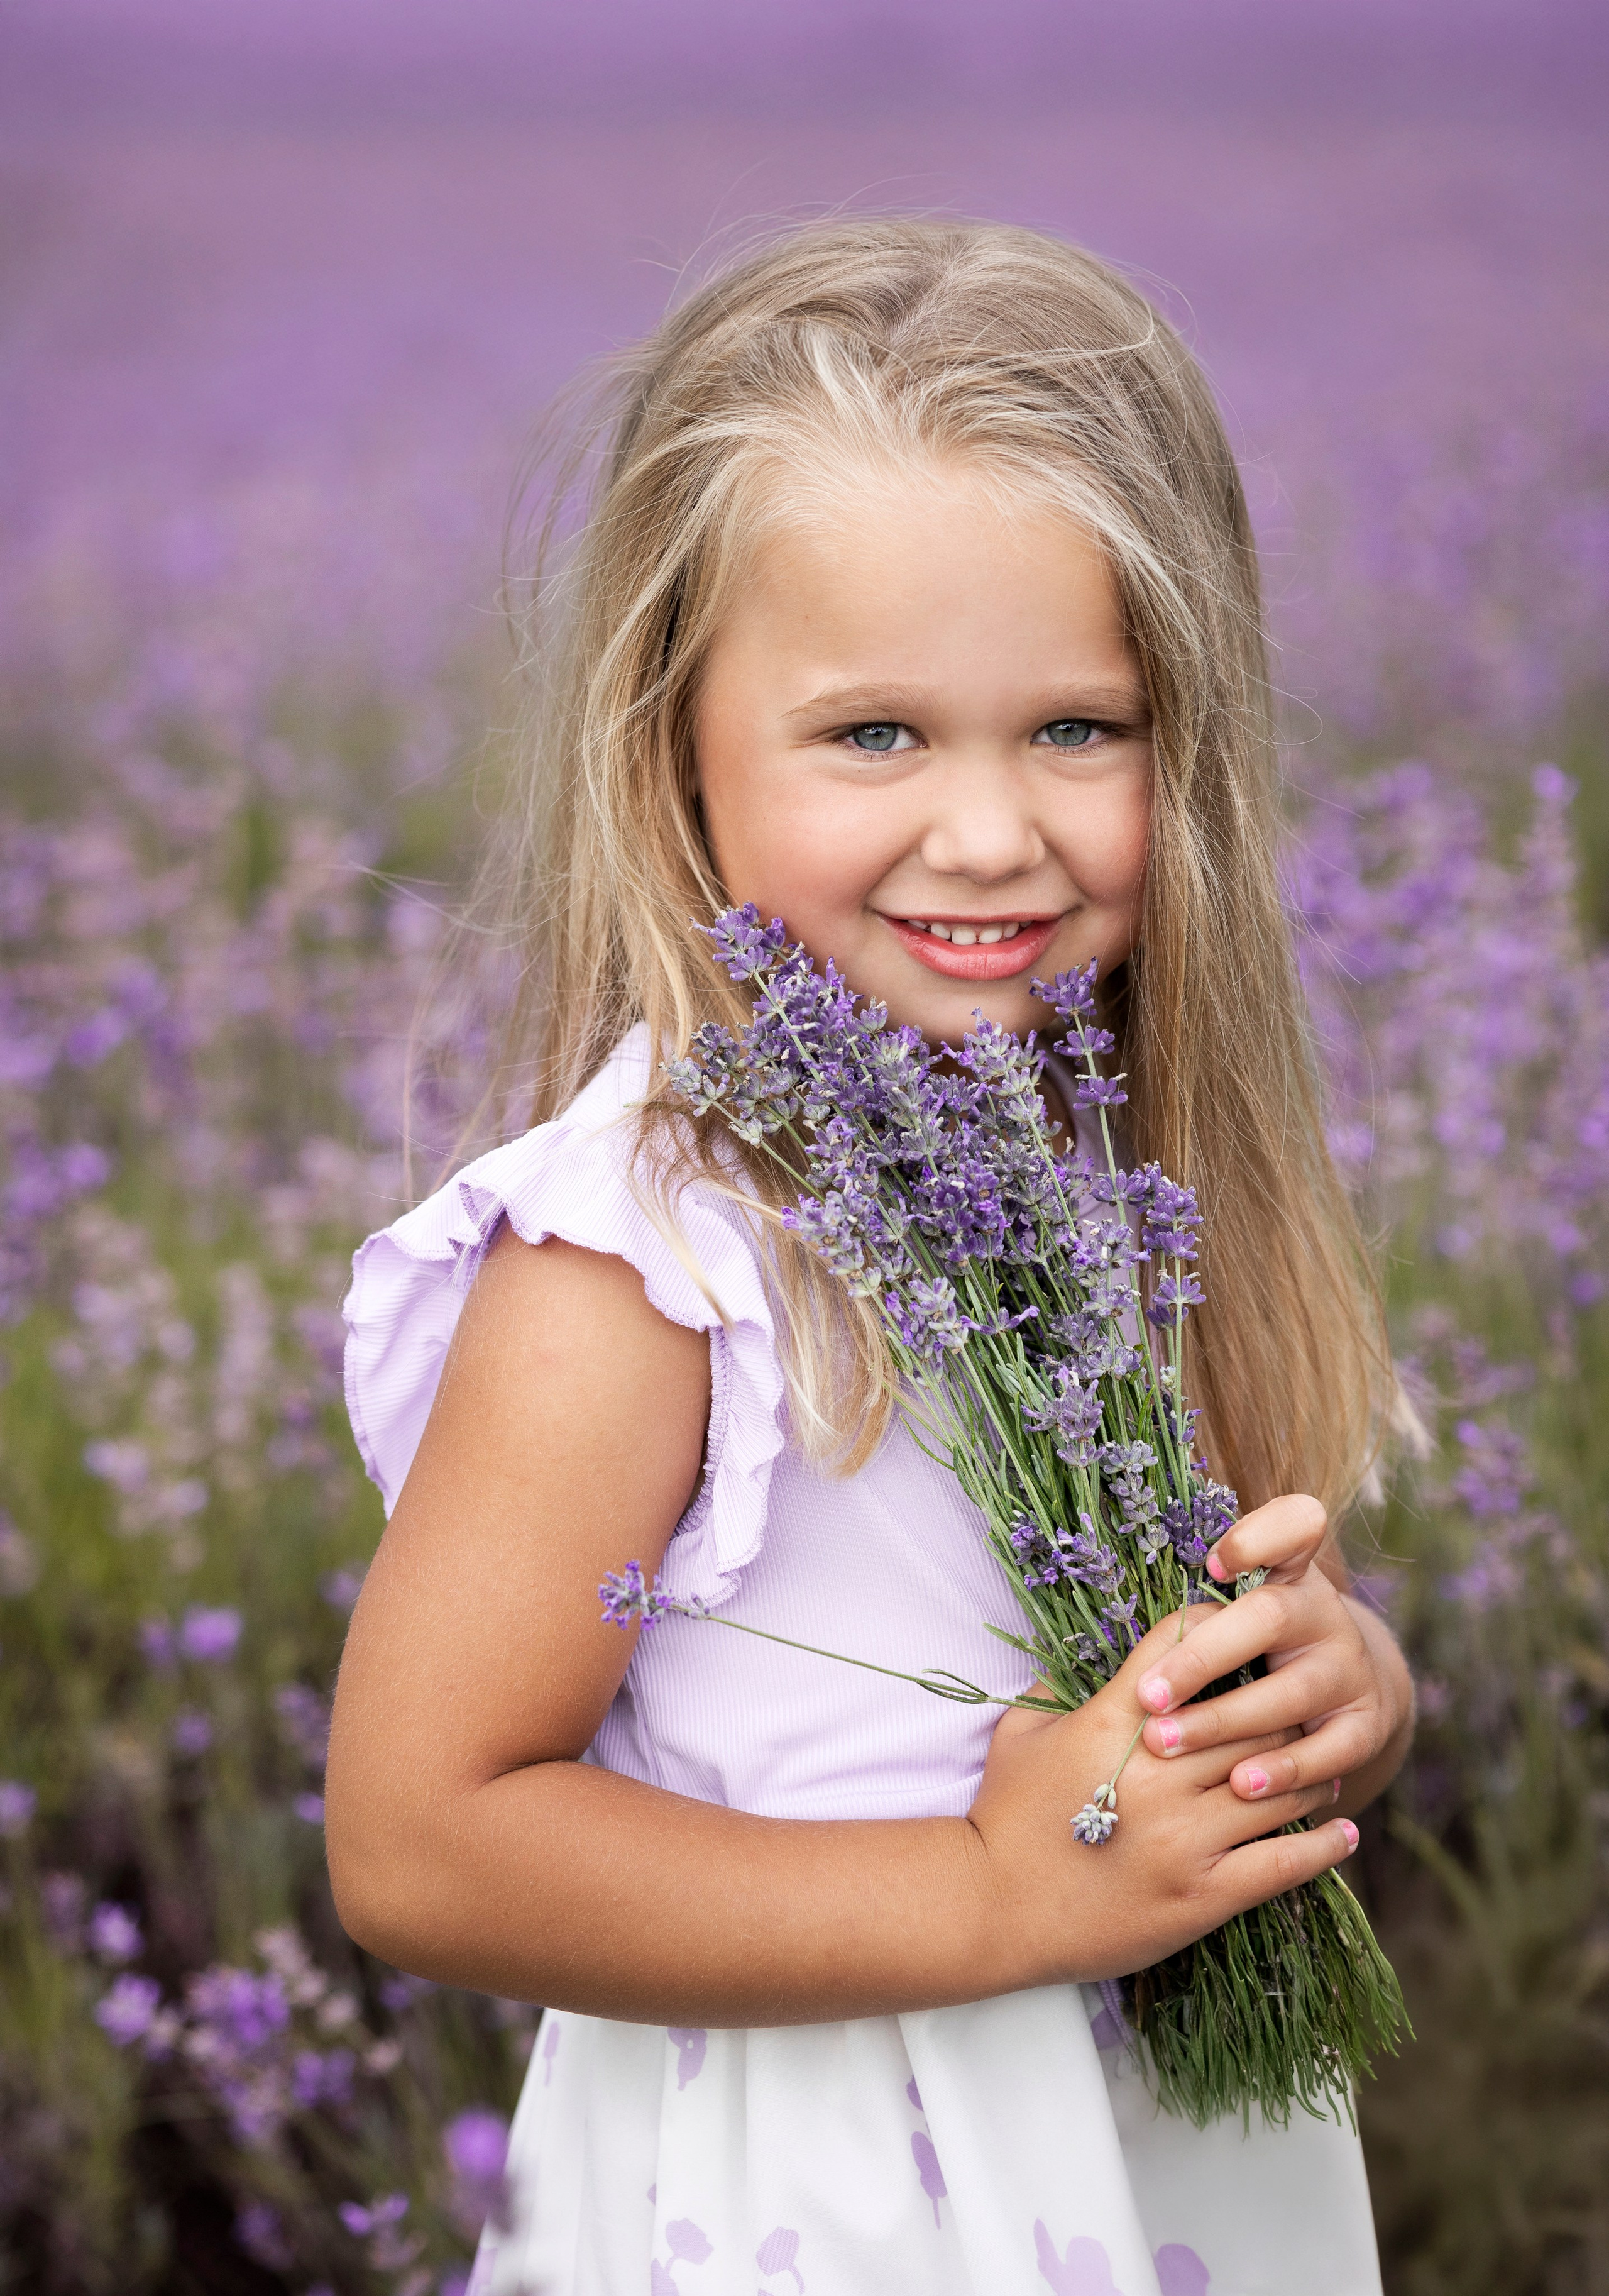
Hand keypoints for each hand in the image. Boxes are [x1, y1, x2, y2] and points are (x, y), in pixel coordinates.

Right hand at [967, 1609, 1359, 1985]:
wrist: (992, 1908)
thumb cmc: (1004, 1814)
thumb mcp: (1020, 1732)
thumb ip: (1056, 1685)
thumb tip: (1088, 1653)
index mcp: (1116, 1723)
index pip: (1187, 1650)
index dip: (1223, 1629)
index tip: (1248, 1631)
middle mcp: (1160, 1772)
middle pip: (1252, 1715)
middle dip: (1281, 1705)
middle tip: (1304, 1705)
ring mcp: (1186, 1837)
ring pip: (1278, 1785)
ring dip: (1310, 1771)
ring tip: (1328, 1766)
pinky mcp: (1203, 1895)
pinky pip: (1283, 1862)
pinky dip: (1322, 1845)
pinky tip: (1343, 1833)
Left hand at [1134, 1493, 1414, 1817]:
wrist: (1343, 1692)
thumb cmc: (1255, 1647)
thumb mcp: (1233, 1613)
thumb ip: (1189, 1607)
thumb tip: (1097, 1613)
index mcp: (1289, 1572)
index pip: (1293, 1526)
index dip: (1259, 1537)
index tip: (1210, 1564)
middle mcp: (1323, 1613)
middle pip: (1270, 1617)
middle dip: (1202, 1657)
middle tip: (1147, 1695)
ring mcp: (1349, 1669)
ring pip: (1291, 1692)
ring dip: (1225, 1720)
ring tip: (1167, 1744)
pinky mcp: (1366, 1724)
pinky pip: (1330, 1750)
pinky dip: (1285, 1769)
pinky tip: (1240, 1785)